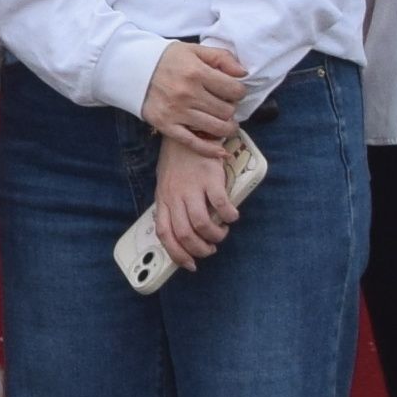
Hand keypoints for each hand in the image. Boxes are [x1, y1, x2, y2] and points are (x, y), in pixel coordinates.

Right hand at [138, 40, 249, 151]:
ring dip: (227, 128)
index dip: (239, 92)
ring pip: (216, 128)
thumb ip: (221, 57)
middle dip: (231, 109)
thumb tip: (244, 72)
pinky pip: (193, 143)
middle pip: (227, 111)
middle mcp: (188, 93)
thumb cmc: (167, 59)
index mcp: (197, 72)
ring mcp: (177, 112)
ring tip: (227, 125)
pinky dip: (210, 150)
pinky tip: (220, 152)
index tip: (234, 92)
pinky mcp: (166, 126)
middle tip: (226, 106)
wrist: (132, 69)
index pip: (234, 90)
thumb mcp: (194, 50)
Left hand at [145, 128, 239, 271]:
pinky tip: (231, 216)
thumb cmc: (178, 162)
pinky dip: (228, 216)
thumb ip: (171, 206)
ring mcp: (192, 187)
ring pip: (201, 224)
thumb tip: (180, 232)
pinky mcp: (210, 178)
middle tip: (210, 249)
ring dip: (215, 235)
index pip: (165, 234)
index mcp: (164, 200)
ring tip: (221, 232)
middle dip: (199, 249)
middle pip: (184, 234)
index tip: (189, 264)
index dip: (177, 254)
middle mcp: (176, 196)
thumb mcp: (167, 185)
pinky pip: (220, 205)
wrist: (189, 133)